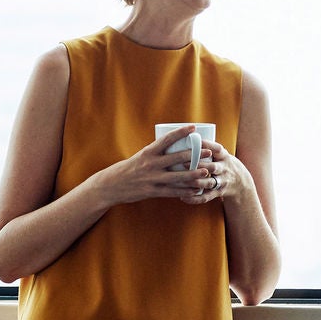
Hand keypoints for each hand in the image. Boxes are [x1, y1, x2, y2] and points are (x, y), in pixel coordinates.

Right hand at [93, 125, 215, 205]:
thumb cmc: (129, 169)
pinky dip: (186, 191)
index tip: (193, 127)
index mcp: (148, 152)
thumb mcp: (141, 157)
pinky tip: (196, 189)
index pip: (167, 139)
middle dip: (195, 155)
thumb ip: (156, 153)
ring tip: (207, 171)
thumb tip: (174, 146)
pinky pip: (173, 191)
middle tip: (209, 151)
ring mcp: (152, 179)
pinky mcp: (153, 191)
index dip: (181, 132)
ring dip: (194, 174)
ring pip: (178, 176)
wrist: (112, 185)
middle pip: (177, 158)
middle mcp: (151, 164)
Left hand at [186, 140, 246, 206]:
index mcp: (224, 156)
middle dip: (198, 165)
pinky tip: (183, 197)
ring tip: (182, 180)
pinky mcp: (218, 193)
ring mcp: (222, 181)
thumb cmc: (223, 164)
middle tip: (183, 162)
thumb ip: (207, 148)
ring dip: (195, 182)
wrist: (241, 182)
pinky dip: (194, 198)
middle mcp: (224, 168)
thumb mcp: (221, 154)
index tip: (195, 141)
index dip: (207, 145)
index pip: (217, 149)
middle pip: (212, 167)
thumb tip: (183, 136)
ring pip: (208, 182)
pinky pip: (206, 197)